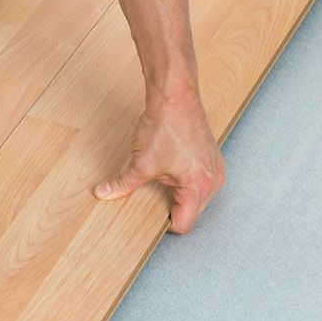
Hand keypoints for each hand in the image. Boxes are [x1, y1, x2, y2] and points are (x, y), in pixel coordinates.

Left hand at [94, 88, 225, 233]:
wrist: (176, 96)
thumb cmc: (165, 126)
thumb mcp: (141, 163)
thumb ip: (123, 184)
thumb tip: (105, 193)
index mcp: (199, 187)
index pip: (184, 224)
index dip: (163, 223)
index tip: (149, 217)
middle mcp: (213, 181)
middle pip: (192, 212)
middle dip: (171, 208)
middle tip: (152, 196)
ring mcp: (216, 169)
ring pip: (197, 198)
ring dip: (180, 195)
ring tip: (163, 181)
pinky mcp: (213, 159)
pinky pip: (201, 182)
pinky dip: (187, 183)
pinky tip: (172, 170)